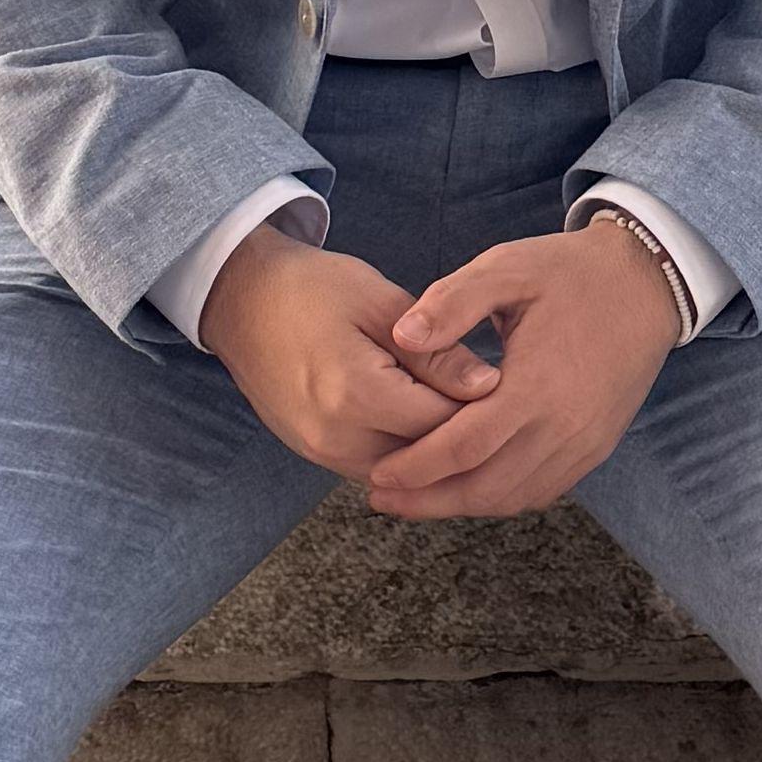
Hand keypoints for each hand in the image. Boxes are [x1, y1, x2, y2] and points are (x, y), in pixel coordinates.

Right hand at [198, 225, 491, 477]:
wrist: (244, 301)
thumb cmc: (315, 289)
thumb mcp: (382, 303)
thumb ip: (436, 351)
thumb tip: (489, 385)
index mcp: (354, 393)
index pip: (441, 423)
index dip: (484, 408)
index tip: (517, 383)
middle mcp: (335, 437)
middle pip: (424, 458)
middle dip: (465, 435)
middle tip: (503, 402)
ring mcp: (320, 453)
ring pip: (402, 472)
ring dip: (436, 448)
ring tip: (471, 410)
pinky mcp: (314, 454)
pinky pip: (375, 466)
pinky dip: (406, 449)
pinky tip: (429, 418)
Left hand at [365, 223, 683, 521]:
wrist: (647, 281)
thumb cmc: (572, 272)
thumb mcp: (509, 267)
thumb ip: (453, 301)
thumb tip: (402, 336)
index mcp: (537, 385)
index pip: (465, 447)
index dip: (417, 468)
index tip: (379, 475)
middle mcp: (564, 426)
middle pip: (485, 487)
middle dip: (429, 499)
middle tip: (383, 497)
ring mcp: (584, 443)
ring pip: (513, 496)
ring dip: (462, 504)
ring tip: (418, 497)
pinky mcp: (596, 447)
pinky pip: (543, 490)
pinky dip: (502, 497)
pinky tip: (472, 486)